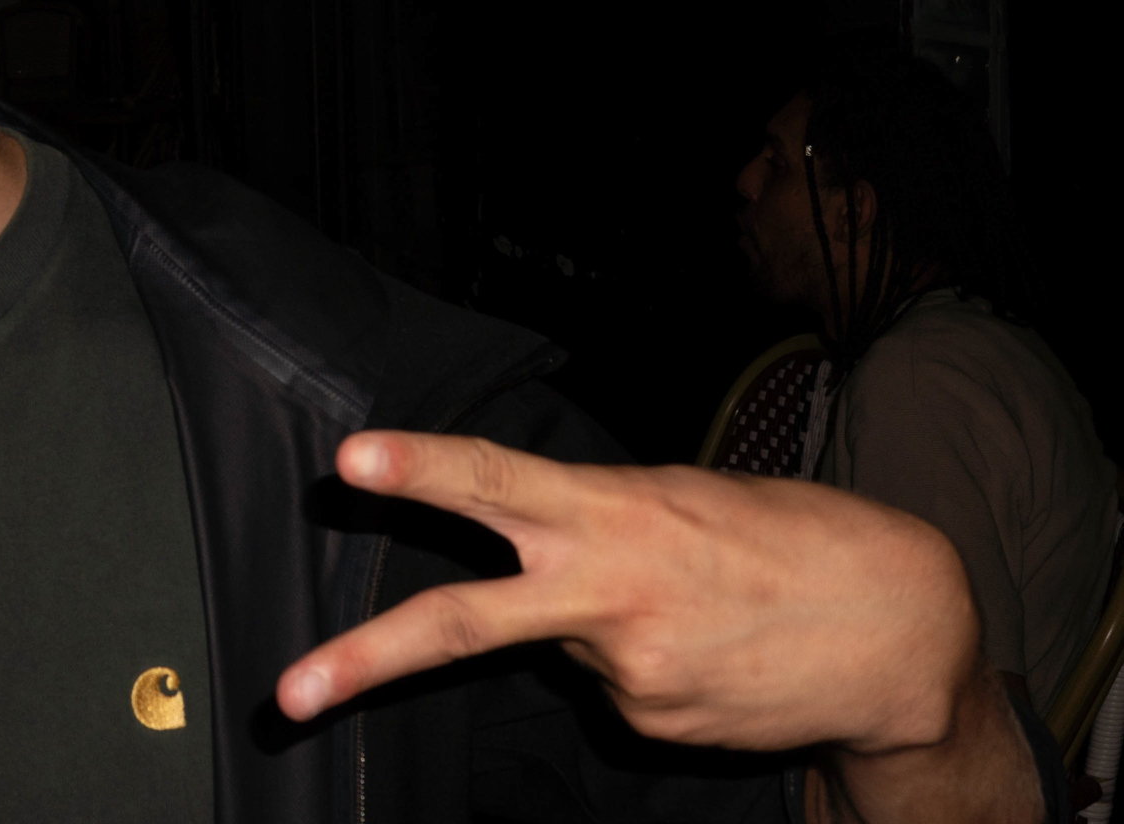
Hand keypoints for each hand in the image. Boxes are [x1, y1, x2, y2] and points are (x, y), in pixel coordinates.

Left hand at [276, 432, 983, 754]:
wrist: (903, 635)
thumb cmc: (792, 540)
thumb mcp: (682, 498)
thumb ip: (590, 522)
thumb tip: (529, 560)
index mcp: (611, 510)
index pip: (497, 478)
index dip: (421, 468)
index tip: (350, 461)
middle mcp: (604, 593)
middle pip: (460, 626)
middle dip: (363, 661)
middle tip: (284, 693)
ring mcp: (624, 670)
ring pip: (561, 645)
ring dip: (599, 623)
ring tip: (691, 607)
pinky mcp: (648, 725)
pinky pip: (612, 686)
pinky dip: (643, 664)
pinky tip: (706, 650)